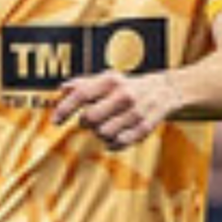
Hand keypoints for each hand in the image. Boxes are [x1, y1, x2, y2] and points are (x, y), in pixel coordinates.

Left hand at [53, 71, 182, 149]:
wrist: (166, 89)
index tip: (55, 121)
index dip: (65, 109)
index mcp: (111, 80)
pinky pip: (119, 143)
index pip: (81, 94)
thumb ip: (84, 83)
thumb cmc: (128, 85)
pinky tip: (116, 136)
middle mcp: (124, 95)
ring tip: (107, 126)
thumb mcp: (108, 78)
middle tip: (91, 120)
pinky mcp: (145, 127)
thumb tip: (62, 89)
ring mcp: (136, 112)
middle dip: (86, 122)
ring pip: (103, 133)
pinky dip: (113, 143)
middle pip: (90, 118)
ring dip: (100, 133)